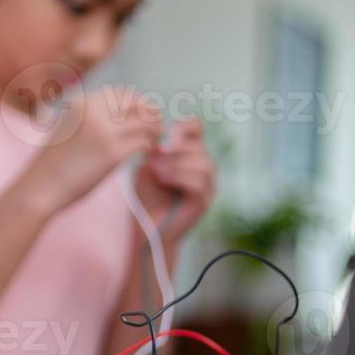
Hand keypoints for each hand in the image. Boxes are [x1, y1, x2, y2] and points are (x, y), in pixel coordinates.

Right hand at [25, 85, 163, 212]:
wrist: (41, 187)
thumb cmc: (54, 162)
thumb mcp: (68, 128)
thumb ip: (90, 118)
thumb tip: (119, 115)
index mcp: (82, 102)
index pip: (122, 93)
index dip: (138, 102)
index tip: (145, 114)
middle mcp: (93, 112)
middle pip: (137, 104)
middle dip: (152, 113)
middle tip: (158, 125)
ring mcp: (104, 132)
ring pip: (145, 122)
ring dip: (154, 130)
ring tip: (155, 140)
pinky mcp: (112, 153)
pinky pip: (143, 143)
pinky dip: (149, 146)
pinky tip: (146, 153)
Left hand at [132, 117, 215, 244]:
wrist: (147, 228)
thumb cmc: (146, 197)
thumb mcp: (147, 168)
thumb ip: (155, 153)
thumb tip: (163, 143)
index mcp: (191, 156)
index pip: (198, 130)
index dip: (186, 125)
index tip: (169, 131)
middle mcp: (204, 169)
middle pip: (200, 147)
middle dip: (176, 148)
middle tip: (156, 155)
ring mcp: (207, 187)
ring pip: (203, 164)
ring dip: (177, 163)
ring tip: (157, 170)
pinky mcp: (203, 202)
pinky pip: (199, 183)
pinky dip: (179, 177)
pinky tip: (162, 178)